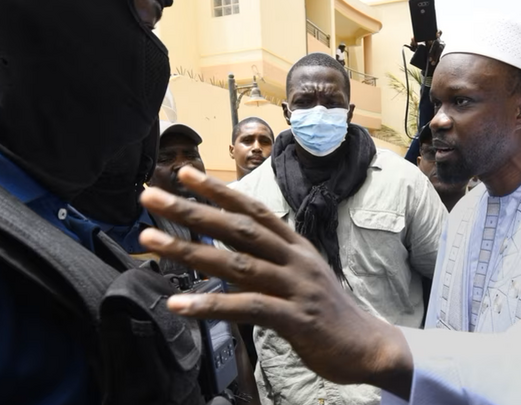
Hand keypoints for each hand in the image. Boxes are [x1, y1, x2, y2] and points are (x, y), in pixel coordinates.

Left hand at [138, 167, 413, 396]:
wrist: (369, 346)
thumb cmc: (328, 312)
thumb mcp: (300, 276)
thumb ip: (268, 261)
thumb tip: (230, 251)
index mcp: (295, 246)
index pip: (253, 209)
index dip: (219, 190)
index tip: (184, 173)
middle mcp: (296, 259)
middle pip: (239, 228)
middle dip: (192, 209)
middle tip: (150, 194)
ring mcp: (297, 287)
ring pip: (238, 263)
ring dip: (190, 250)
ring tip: (151, 239)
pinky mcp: (297, 318)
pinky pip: (248, 308)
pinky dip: (211, 305)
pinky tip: (180, 304)